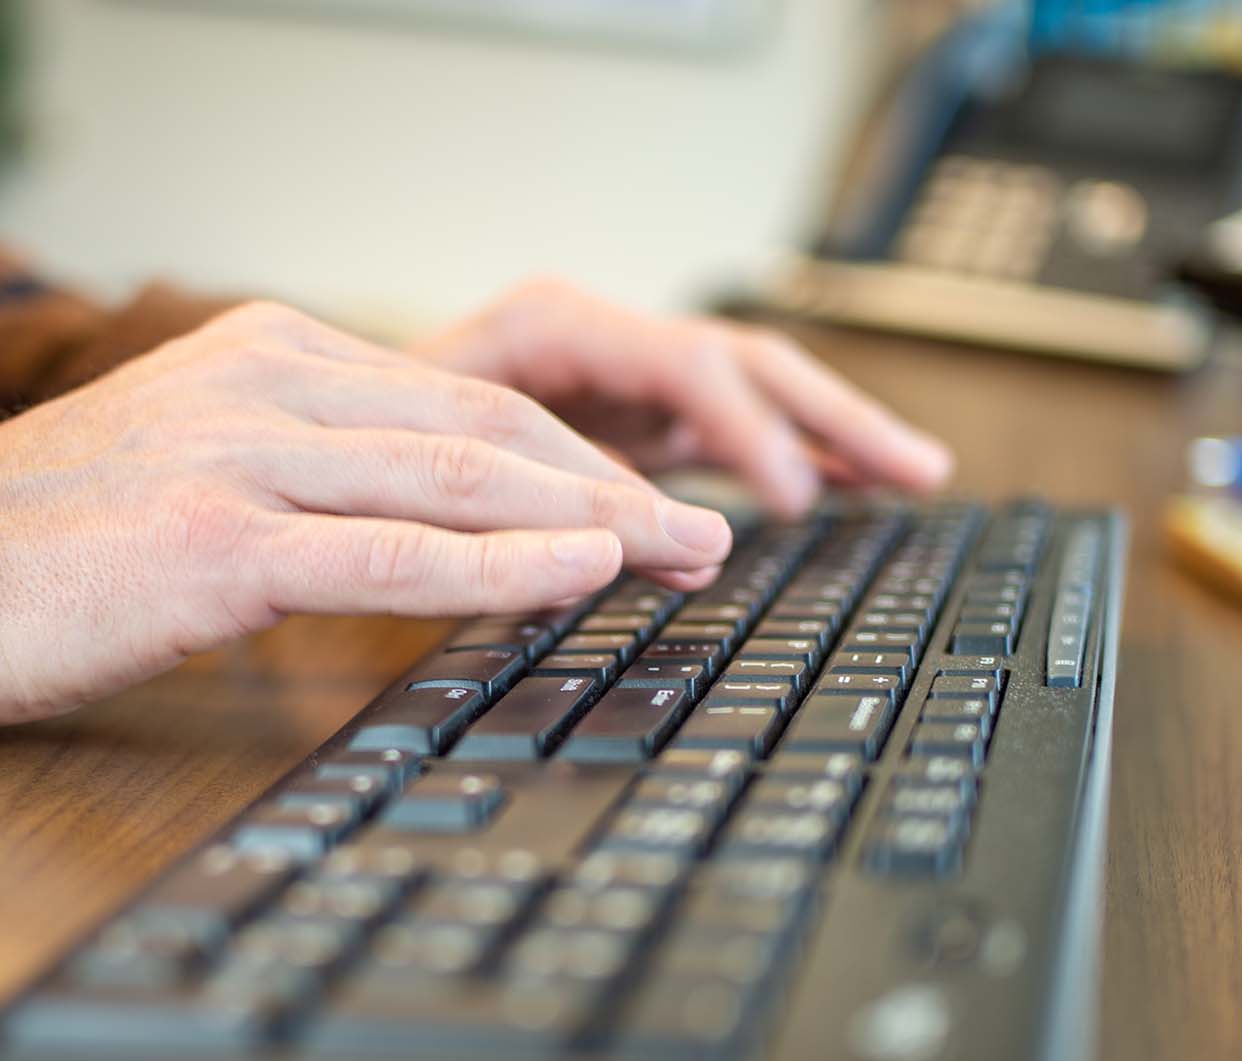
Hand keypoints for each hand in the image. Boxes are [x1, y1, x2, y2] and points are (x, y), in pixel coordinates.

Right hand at [0, 302, 733, 728]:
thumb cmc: (47, 541)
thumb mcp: (193, 466)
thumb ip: (309, 473)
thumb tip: (422, 524)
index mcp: (268, 355)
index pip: (458, 402)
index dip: (571, 458)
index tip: (646, 503)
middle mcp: (269, 382)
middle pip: (487, 430)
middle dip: (612, 484)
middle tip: (705, 532)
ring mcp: (246, 455)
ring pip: (461, 480)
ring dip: (593, 521)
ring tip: (687, 555)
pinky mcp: (220, 542)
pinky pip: (394, 554)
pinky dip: (505, 566)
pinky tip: (586, 573)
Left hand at [410, 278, 953, 516]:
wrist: (323, 440)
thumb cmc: (358, 448)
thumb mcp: (424, 463)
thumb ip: (514, 493)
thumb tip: (603, 551)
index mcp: (546, 327)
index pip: (675, 364)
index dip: (740, 429)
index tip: (790, 495)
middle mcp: (593, 342)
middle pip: (737, 364)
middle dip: (828, 417)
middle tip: (909, 469)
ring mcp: (615, 383)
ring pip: (746, 393)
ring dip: (831, 431)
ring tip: (918, 471)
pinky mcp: (624, 424)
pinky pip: (724, 433)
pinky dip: (786, 457)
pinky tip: (851, 485)